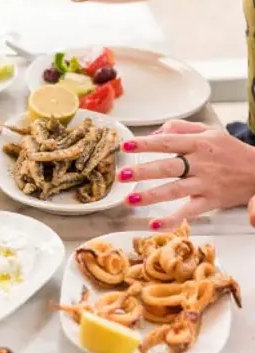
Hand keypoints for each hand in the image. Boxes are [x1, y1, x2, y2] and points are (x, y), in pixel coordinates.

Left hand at [117, 119, 254, 229]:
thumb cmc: (229, 151)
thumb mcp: (208, 130)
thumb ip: (179, 128)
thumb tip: (154, 133)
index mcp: (198, 143)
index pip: (168, 142)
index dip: (145, 144)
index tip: (125, 146)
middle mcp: (201, 163)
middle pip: (168, 167)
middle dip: (143, 171)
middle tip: (122, 175)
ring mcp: (205, 183)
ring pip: (175, 190)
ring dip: (151, 196)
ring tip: (130, 199)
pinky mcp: (210, 201)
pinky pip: (190, 212)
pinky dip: (173, 219)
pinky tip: (154, 224)